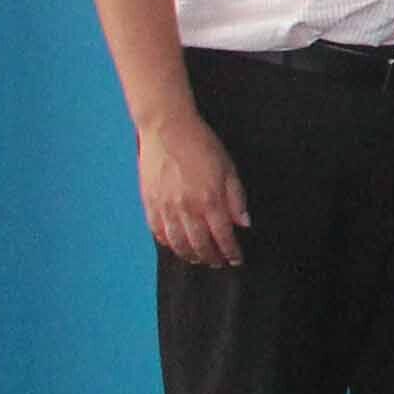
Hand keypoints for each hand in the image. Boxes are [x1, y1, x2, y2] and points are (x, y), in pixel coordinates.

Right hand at [138, 109, 250, 267]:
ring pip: (177, 243)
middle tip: (218, 263)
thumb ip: (236, 198)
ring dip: (189, 255)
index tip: (236, 260)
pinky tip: (175, 245)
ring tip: (198, 259)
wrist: (167, 130)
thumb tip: (243, 223)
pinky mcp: (149, 203)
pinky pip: (157, 231)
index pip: (223, 236)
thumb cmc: (202, 145)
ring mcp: (165, 208)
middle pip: (199, 244)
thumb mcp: (229, 168)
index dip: (230, 251)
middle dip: (211, 258)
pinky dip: (167, 243)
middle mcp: (186, 209)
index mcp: (210, 201)